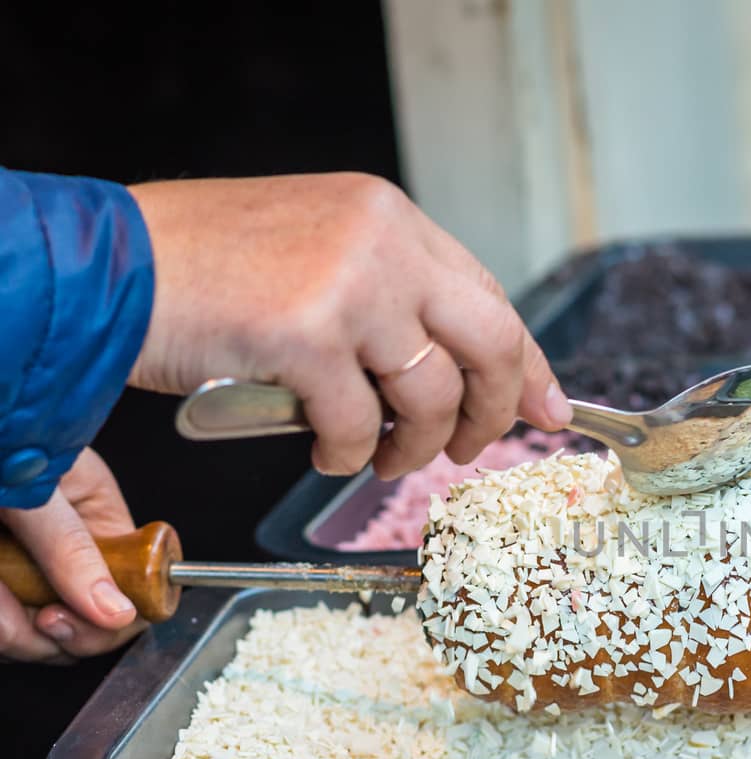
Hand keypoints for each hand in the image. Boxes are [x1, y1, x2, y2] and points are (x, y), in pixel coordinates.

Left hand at [0, 449, 143, 662]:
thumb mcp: (30, 491)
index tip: (74, 622)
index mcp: (93, 512)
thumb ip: (70, 547)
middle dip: (48, 628)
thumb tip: (115, 609)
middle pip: (84, 619)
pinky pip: (3, 623)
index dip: (114, 616)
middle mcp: (62, 544)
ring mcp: (22, 566)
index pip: (134, 581)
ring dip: (8, 624)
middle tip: (30, 617)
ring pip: (33, 630)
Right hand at [126, 173, 570, 479]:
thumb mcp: (320, 256)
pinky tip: (323, 448)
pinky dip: (348, 453)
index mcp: (392, 218)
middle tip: (469, 448)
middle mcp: (383, 243)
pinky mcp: (306, 335)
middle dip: (493, 411)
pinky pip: (360, 425)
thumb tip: (459, 373)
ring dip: (412, 446)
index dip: (528, 365)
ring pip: (430, 395)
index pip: (491, 298)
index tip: (550, 411)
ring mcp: (348, 286)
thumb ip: (393, 300)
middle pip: (491, 343)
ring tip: (380, 457)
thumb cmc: (205, 270)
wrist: (110, 266)